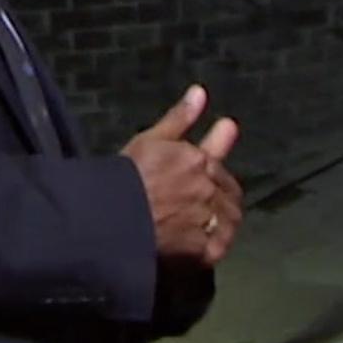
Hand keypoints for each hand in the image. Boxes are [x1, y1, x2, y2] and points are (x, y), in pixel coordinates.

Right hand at [124, 86, 243, 266]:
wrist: (114, 217)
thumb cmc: (127, 175)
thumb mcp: (151, 139)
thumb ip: (179, 117)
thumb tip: (200, 91)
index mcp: (197, 160)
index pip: (217, 160)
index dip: (218, 161)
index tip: (220, 160)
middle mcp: (208, 188)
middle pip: (226, 192)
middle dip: (221, 193)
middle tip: (204, 202)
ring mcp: (208, 220)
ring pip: (228, 220)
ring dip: (222, 220)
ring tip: (206, 226)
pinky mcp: (203, 250)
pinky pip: (218, 247)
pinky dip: (213, 245)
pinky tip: (202, 246)